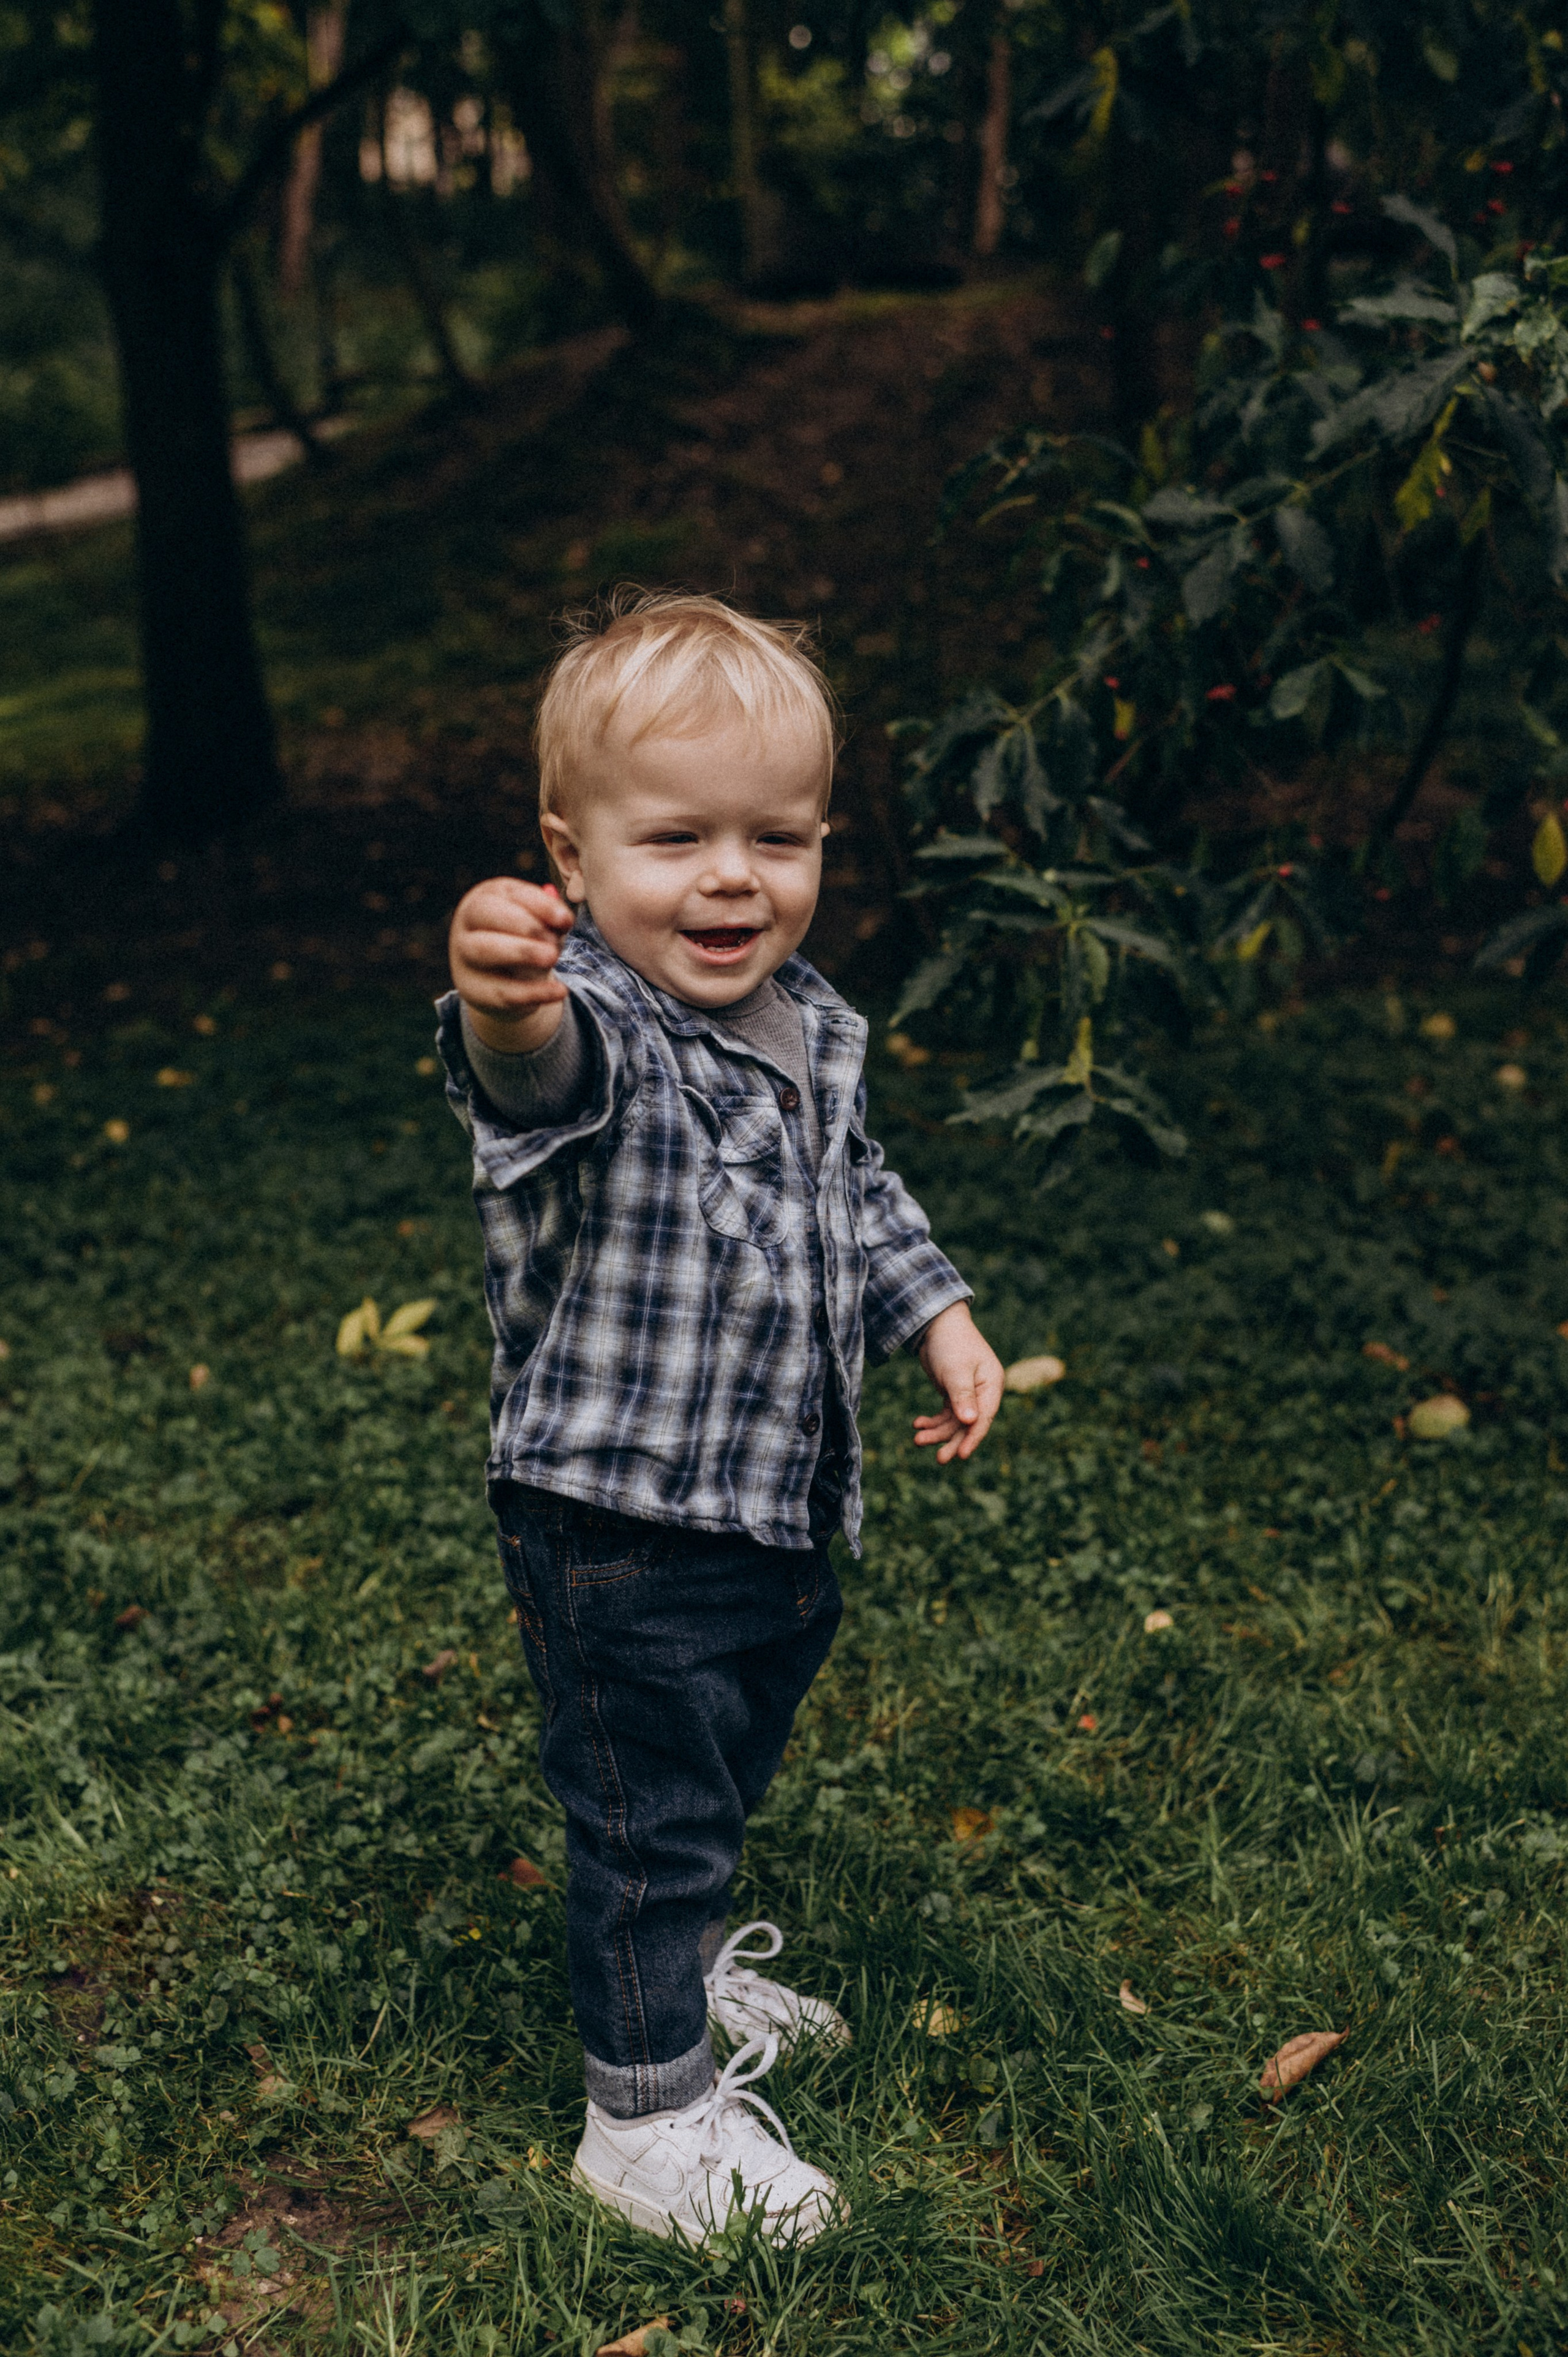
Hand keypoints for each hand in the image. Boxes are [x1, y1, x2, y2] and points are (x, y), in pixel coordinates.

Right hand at [449, 877, 573, 1052]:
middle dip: (524, 924)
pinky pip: (500, 991)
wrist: (499, 978)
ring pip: (484, 949)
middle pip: (484, 912)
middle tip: (554, 941)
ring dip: (521, 952)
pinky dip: (533, 992)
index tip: (565, 920)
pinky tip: (559, 991)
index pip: (510, 894)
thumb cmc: (523, 939)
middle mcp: (468, 921)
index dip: (540, 905)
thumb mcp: (539, 923)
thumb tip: (563, 919)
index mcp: (487, 897)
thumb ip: (551, 918)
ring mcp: (463, 954)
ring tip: (552, 958)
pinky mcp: (471, 988)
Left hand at [913, 1301, 1004, 1463]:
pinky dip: (932, 1421)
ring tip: (917, 1438)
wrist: (935, 1322)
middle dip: (952, 1440)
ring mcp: (968, 1394)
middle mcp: (982, 1392)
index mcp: (991, 1385)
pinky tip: (917, 1424)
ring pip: (954, 1422)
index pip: (984, 1418)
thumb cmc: (950, 1343)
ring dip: (937, 1431)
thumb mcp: (956, 1370)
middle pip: (968, 1424)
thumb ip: (962, 1396)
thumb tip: (970, 1422)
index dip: (972, 1438)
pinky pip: (945, 1414)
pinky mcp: (953, 1393)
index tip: (959, 1455)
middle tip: (938, 1459)